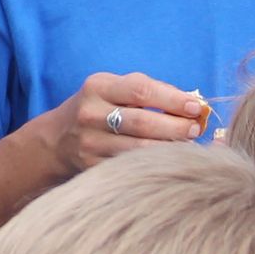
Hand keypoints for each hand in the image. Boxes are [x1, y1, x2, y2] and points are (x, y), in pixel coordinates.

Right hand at [41, 72, 208, 181]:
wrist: (58, 139)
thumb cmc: (100, 108)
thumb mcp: (115, 89)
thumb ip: (150, 91)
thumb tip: (194, 105)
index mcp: (98, 87)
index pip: (141, 90)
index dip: (172, 99)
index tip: (196, 106)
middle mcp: (91, 114)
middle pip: (142, 122)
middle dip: (176, 126)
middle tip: (195, 129)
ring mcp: (90, 143)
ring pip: (139, 149)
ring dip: (170, 148)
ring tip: (187, 145)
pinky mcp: (92, 166)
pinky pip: (131, 166)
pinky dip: (155, 164)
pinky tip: (169, 160)